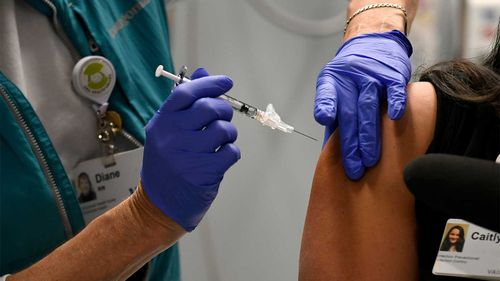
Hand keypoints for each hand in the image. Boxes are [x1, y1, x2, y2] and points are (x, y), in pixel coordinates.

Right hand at [141, 68, 240, 230]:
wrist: (158, 206)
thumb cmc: (165, 164)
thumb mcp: (166, 132)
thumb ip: (184, 104)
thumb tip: (202, 72)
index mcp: (161, 123)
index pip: (186, 93)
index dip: (210, 83)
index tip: (226, 82)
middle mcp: (171, 137)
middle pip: (209, 108)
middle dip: (224, 109)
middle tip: (223, 117)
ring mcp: (187, 156)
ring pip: (223, 130)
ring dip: (229, 133)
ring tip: (220, 141)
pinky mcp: (204, 174)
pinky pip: (231, 152)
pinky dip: (231, 152)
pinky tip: (221, 157)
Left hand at [315, 30, 411, 179]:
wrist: (375, 42)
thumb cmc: (352, 75)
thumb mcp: (336, 88)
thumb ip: (334, 115)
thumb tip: (327, 151)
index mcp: (332, 81)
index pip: (326, 93)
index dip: (325, 105)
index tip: (324, 119)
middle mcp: (350, 77)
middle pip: (349, 113)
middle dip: (350, 144)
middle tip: (353, 169)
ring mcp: (372, 75)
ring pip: (369, 107)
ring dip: (369, 135)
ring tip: (369, 160)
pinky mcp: (393, 75)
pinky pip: (394, 90)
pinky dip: (396, 103)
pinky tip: (396, 119)